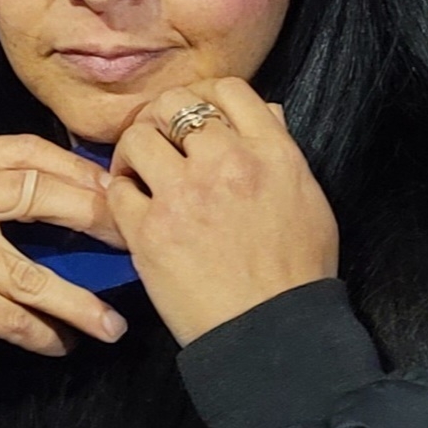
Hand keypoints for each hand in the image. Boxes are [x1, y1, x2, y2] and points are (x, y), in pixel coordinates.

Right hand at [0, 137, 128, 371]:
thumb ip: (6, 195)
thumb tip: (95, 199)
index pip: (28, 150)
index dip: (79, 170)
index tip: (119, 191)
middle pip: (36, 195)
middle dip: (93, 218)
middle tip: (131, 243)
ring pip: (34, 275)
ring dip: (81, 304)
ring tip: (113, 324)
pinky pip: (19, 318)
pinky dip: (48, 335)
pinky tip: (65, 342)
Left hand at [109, 79, 337, 346]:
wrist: (275, 338)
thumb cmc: (298, 275)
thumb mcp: (309, 202)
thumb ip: (283, 151)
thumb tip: (265, 110)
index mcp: (272, 154)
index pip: (229, 89)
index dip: (206, 95)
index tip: (196, 115)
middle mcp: (227, 163)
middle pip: (175, 104)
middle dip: (163, 116)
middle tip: (160, 138)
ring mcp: (185, 195)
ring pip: (138, 137)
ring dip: (135, 150)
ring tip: (139, 169)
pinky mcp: (150, 230)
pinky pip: (118, 187)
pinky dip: (120, 191)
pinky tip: (131, 204)